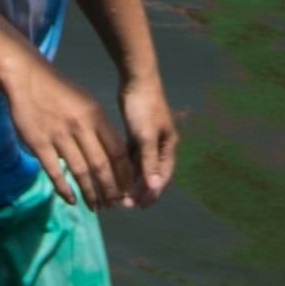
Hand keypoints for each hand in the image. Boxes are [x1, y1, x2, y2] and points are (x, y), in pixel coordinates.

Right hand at [4, 55, 147, 210]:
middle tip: (114, 205)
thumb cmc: (61, 91)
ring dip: (90, 193)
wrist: (27, 78)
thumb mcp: (87, 102)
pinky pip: (55, 172)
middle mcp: (81, 127)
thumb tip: (116, 157)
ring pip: (80, 172)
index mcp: (96, 116)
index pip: (117, 151)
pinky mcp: (39, 144)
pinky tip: (72, 200)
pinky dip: (65, 189)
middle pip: (101, 166)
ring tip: (96, 207)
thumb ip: (101, 128)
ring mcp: (59, 136)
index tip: (127, 190)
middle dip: (110, 190)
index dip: (124, 175)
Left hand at [117, 78, 178, 201]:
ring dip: (134, 180)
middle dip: (142, 190)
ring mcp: (149, 138)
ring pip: (142, 166)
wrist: (136, 78)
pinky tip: (117, 176)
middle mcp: (161, 144)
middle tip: (127, 205)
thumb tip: (154, 188)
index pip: (162, 177)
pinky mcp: (138, 132)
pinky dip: (128, 167)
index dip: (153, 193)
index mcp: (168, 145)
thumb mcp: (146, 135)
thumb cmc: (144, 106)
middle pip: (153, 173)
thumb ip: (149, 162)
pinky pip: (134, 156)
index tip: (140, 207)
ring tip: (121, 194)